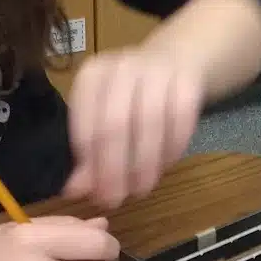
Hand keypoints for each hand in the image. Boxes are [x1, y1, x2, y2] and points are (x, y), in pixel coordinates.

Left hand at [63, 46, 205, 209]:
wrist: (175, 60)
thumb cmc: (131, 98)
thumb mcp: (104, 119)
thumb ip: (89, 156)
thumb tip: (74, 192)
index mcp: (92, 76)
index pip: (85, 123)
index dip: (89, 163)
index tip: (93, 194)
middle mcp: (121, 68)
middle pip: (115, 124)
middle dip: (114, 167)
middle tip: (116, 200)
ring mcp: (156, 71)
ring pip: (149, 122)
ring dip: (145, 164)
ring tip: (141, 190)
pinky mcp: (187, 80)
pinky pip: (181, 119)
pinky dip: (173, 148)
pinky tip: (166, 167)